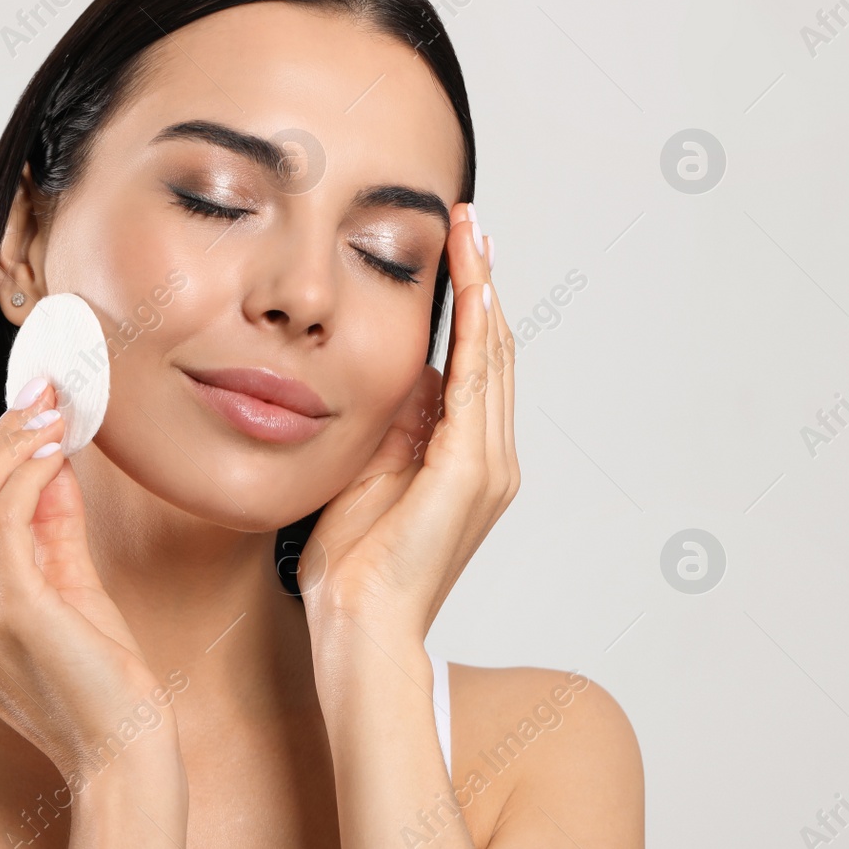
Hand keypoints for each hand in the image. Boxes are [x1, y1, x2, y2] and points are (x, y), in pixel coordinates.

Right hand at [0, 378, 177, 780]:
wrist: (127, 754)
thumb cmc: (103, 683)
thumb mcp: (70, 591)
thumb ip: (52, 529)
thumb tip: (50, 459)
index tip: (29, 414)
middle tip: (41, 393)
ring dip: (13, 445)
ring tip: (52, 409)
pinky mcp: (9, 613)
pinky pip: (6, 520)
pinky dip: (28, 474)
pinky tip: (56, 447)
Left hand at [298, 202, 518, 643]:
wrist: (358, 625)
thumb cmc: (353, 563)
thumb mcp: (366, 471)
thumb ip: (388, 426)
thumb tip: (397, 376)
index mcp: (465, 459)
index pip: (475, 366)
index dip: (469, 306)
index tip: (458, 251)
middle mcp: (491, 458)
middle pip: (495, 350)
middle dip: (483, 282)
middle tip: (471, 222)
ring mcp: (487, 466)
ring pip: (495, 357)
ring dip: (483, 290)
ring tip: (472, 235)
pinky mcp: (471, 473)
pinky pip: (480, 384)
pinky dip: (477, 331)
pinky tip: (472, 288)